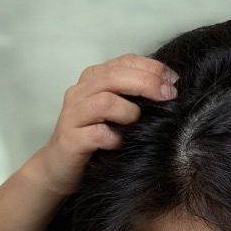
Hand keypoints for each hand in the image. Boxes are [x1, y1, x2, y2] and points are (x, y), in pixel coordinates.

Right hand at [34, 55, 178, 195]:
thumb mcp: (114, 111)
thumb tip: (168, 87)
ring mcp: (72, 116)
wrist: (58, 168)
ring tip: (138, 121)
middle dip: (147, 83)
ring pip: (105, 101)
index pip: (124, 62)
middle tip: (168, 95)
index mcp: (92, 79)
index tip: (172, 80)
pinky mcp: (70, 140)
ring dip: (129, 111)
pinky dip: (115, 138)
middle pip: (115, 76)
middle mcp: (80, 92)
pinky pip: (97, 134)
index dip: (151, 67)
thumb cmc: (93, 139)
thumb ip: (132, 95)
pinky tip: (121, 143)